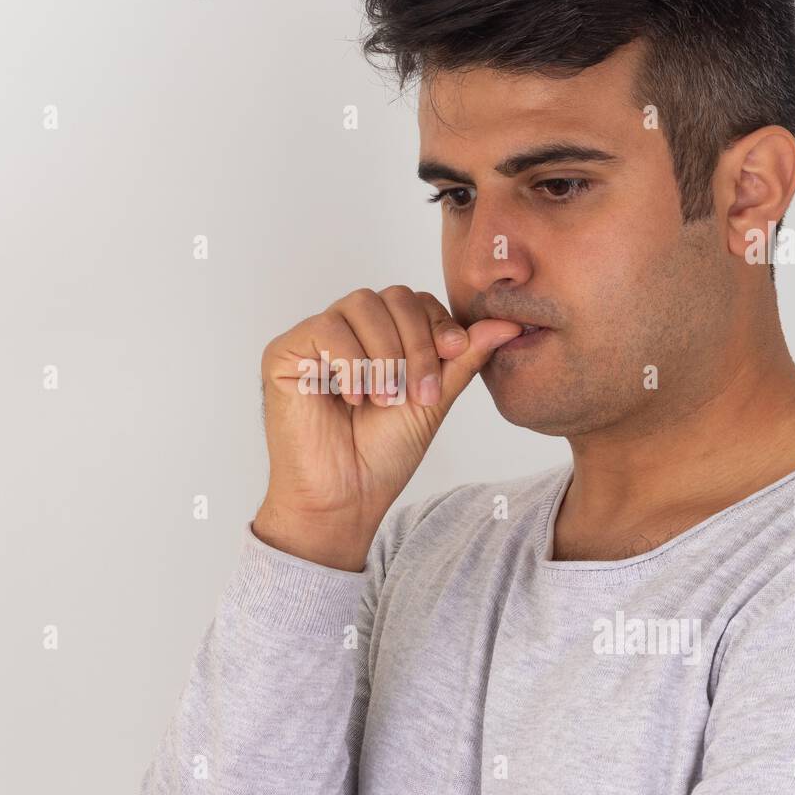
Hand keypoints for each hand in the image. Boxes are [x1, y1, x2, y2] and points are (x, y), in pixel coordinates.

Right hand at [253, 286, 521, 569]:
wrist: (346, 498)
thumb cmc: (383, 455)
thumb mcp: (433, 399)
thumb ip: (463, 359)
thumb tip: (509, 324)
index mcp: (382, 337)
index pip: (414, 300)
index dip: (437, 322)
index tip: (455, 354)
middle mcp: (348, 331)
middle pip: (391, 296)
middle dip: (416, 342)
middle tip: (416, 393)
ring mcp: (315, 339)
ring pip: (360, 305)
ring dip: (384, 354)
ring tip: (384, 399)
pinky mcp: (285, 352)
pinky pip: (325, 328)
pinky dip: (349, 363)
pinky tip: (355, 398)